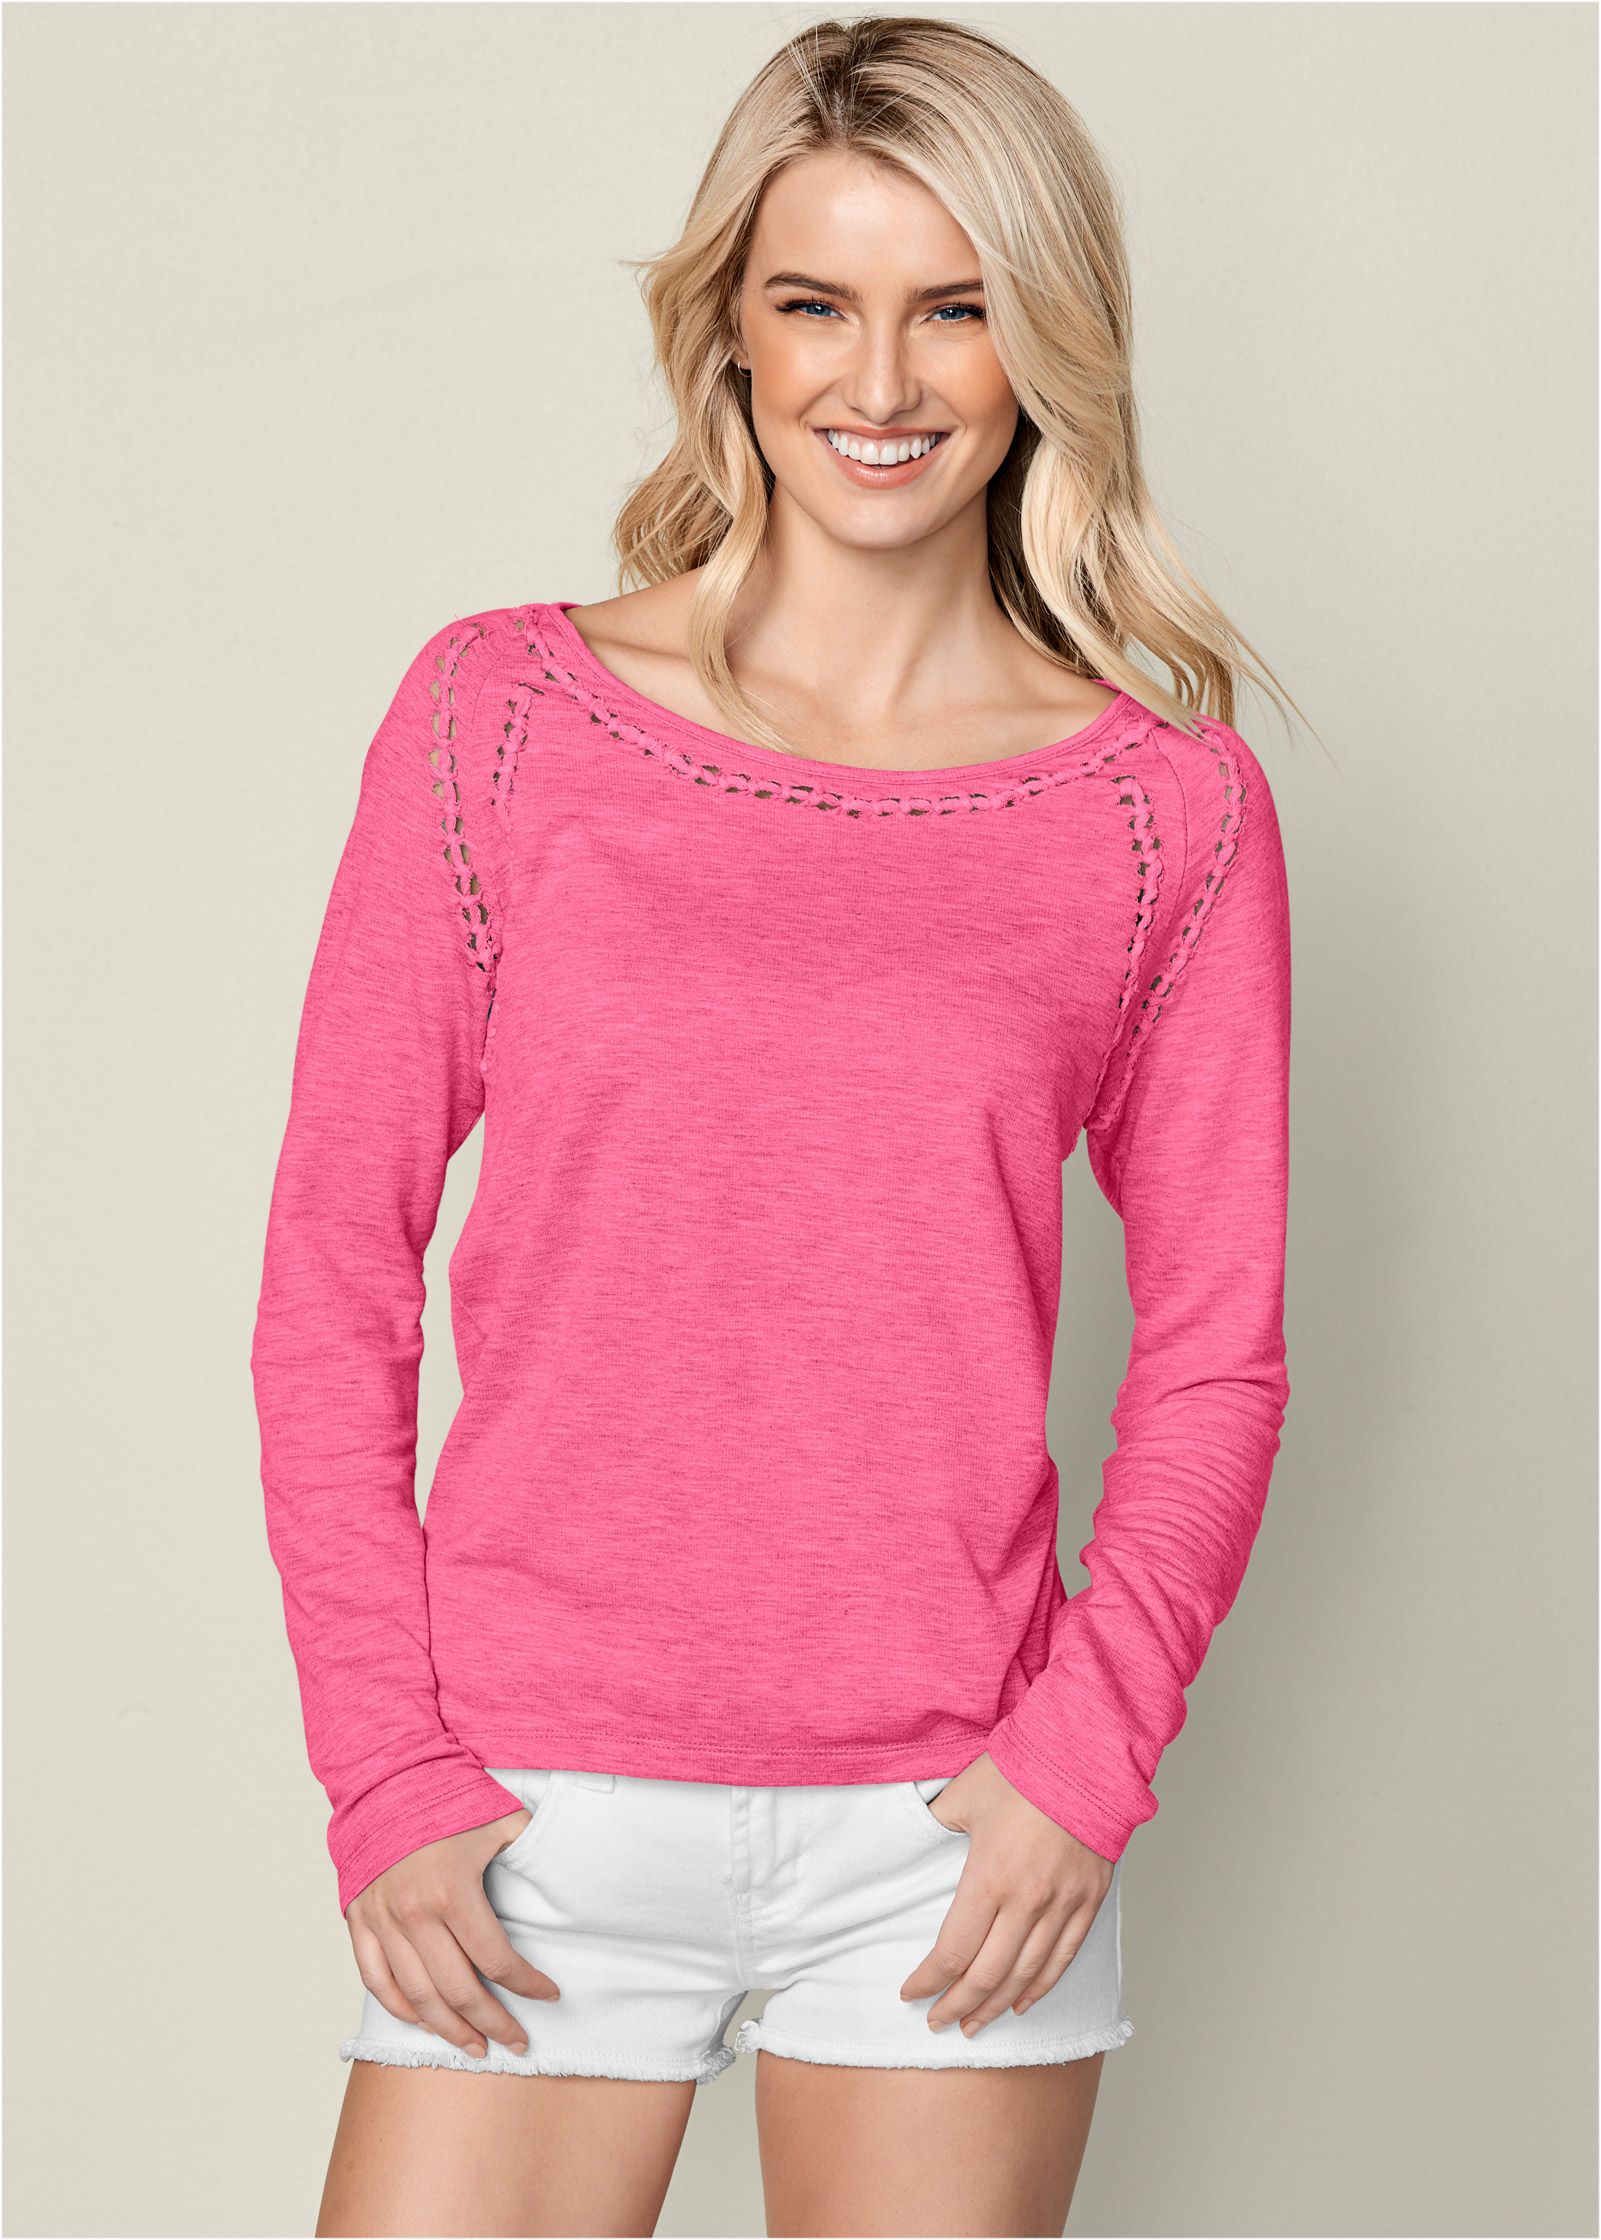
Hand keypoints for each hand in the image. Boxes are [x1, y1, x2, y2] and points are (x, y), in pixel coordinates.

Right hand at [345, 1811, 560, 2059]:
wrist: (385, 1777)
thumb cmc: (447, 1796)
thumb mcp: (501, 1817)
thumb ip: (531, 1848)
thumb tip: (563, 1874)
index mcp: (453, 1891)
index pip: (497, 1959)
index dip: (527, 1985)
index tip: (548, 1995)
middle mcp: (414, 1914)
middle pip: (458, 1990)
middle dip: (493, 2023)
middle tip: (517, 2043)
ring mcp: (382, 1921)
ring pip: (417, 1997)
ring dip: (449, 2029)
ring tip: (475, 2047)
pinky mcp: (359, 1920)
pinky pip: (376, 1980)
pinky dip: (400, 2008)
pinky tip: (424, 2021)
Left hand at [898, 1753, 1113, 2035]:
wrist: (1086, 1753)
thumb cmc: (1023, 1768)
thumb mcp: (961, 1795)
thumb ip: (934, 1826)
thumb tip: (910, 1845)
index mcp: (989, 1878)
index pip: (952, 1952)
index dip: (928, 1981)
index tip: (911, 1994)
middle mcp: (1027, 1901)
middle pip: (986, 1975)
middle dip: (956, 2006)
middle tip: (937, 2023)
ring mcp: (1062, 1905)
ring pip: (1025, 1976)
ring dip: (996, 2006)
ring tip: (974, 2025)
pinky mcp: (1089, 1901)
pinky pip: (1063, 1958)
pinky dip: (1041, 1986)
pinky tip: (1023, 2002)